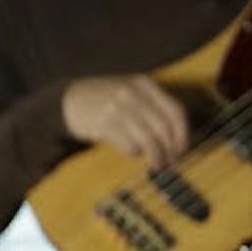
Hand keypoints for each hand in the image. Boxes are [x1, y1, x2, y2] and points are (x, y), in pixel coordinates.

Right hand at [62, 74, 190, 168]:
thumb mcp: (131, 92)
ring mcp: (118, 107)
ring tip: (157, 165)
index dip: (183, 134)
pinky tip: (132, 152)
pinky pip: (129, 144)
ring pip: (149, 139)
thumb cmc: (105, 100)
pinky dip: (134, 152)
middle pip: (164, 127)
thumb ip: (153, 107)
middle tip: (170, 162)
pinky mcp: (104, 123)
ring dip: (156, 156)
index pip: (175, 111)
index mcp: (145, 85)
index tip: (182, 150)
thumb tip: (177, 139)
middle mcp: (133, 93)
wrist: (68, 99)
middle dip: (170, 149)